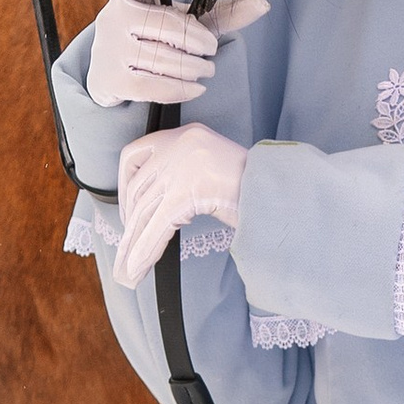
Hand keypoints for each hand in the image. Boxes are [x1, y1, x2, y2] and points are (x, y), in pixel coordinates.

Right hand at [85, 0, 269, 108]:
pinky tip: (195, 87)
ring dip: (193, 68)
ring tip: (204, 69)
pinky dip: (180, 88)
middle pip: (165, 24)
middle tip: (210, 48)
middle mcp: (115, 16)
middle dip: (197, 40)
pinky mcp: (112, 80)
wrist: (115, 74)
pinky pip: (152, 86)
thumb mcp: (183, 20)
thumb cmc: (154, 39)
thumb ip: (222, 12)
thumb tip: (263, 3)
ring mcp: (111, 49)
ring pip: (162, 58)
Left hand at [113, 126, 250, 285]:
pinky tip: (139, 268)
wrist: (279, 190)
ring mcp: (181, 169)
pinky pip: (157, 226)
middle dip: (130, 222)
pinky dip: (145, 250)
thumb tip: (155, 209)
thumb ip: (184, 175)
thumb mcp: (211, 168)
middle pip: (139, 188)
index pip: (136, 152)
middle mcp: (179, 146)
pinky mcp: (185, 193)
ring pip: (145, 211)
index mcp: (185, 135)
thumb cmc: (253, 185)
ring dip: (134, 243)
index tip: (127, 206)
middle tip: (128, 246)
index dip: (124, 183)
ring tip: (129, 267)